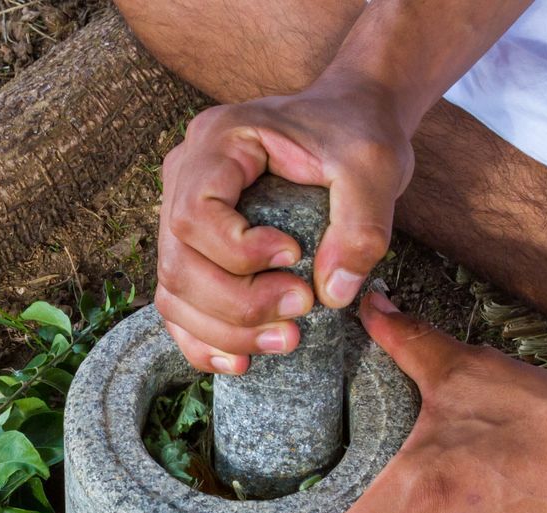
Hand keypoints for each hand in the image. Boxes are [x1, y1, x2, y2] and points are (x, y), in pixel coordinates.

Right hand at [156, 83, 413, 374]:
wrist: (349, 118)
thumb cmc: (356, 134)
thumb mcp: (374, 168)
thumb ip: (361, 226)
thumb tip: (332, 294)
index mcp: (218, 140)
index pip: (194, 215)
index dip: (238, 254)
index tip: (296, 257)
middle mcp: (185, 173)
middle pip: (178, 262)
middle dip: (237, 305)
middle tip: (300, 313)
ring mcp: (180, 211)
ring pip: (173, 291)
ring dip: (224, 331)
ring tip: (286, 340)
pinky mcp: (195, 246)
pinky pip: (179, 303)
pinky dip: (204, 338)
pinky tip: (241, 360)